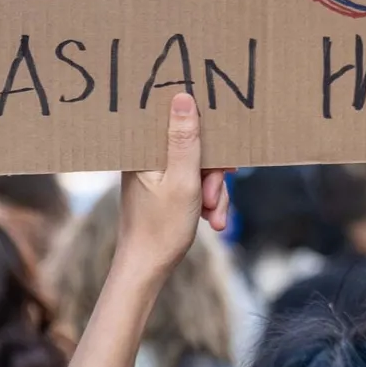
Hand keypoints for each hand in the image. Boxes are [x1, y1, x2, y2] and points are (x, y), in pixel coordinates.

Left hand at [118, 94, 230, 282]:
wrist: (147, 269)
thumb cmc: (161, 228)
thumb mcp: (183, 181)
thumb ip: (185, 140)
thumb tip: (182, 97)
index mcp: (144, 150)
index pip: (177, 120)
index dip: (204, 134)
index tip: (220, 154)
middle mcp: (147, 158)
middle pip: (194, 146)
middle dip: (212, 173)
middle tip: (213, 196)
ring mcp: (156, 174)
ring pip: (199, 168)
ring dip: (214, 192)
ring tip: (213, 215)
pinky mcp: (164, 188)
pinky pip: (195, 183)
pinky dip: (207, 200)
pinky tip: (211, 220)